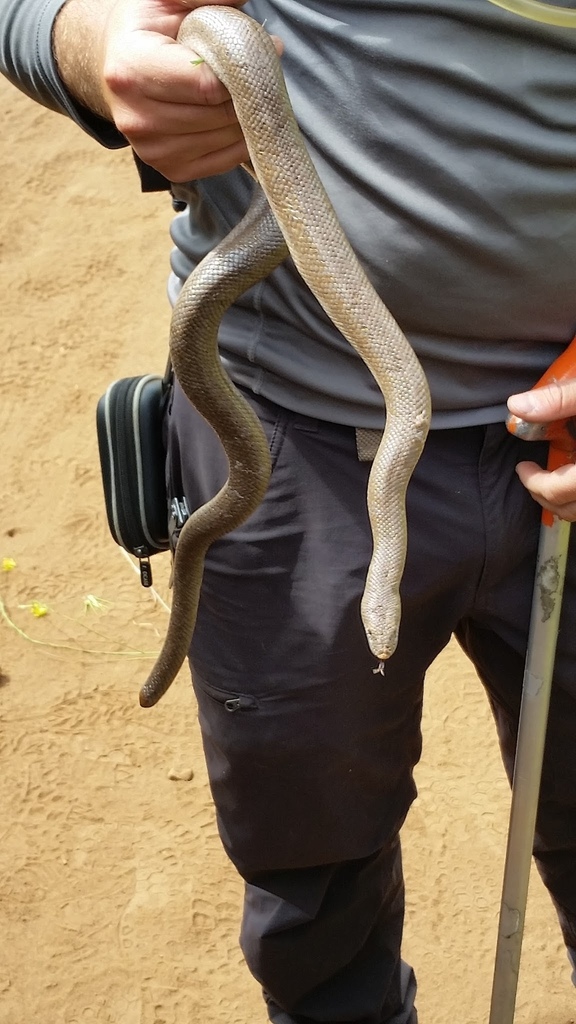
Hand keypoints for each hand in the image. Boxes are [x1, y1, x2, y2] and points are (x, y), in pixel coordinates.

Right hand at [99, 0, 280, 179]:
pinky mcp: (171, 169)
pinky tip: (234, 118)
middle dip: (249, 93)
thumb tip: (242, 1)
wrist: (118, 68)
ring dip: (247, 118)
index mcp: (131, 69)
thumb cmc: (146, 31)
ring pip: (226, 139)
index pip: (206, 85)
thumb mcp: (167, 1)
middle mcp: (137, 117)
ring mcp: (152, 150)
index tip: (265, 51)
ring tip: (241, 92)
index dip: (243, 70)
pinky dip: (239, 141)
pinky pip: (224, 162)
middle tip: (259, 72)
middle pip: (219, 115)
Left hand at [507, 379, 575, 520]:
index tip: (522, 468)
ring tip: (552, 479)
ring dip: (564, 499)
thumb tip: (516, 405)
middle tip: (531, 477)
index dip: (534, 483)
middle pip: (569, 508)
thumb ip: (560, 399)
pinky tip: (574, 475)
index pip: (558, 491)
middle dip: (545, 494)